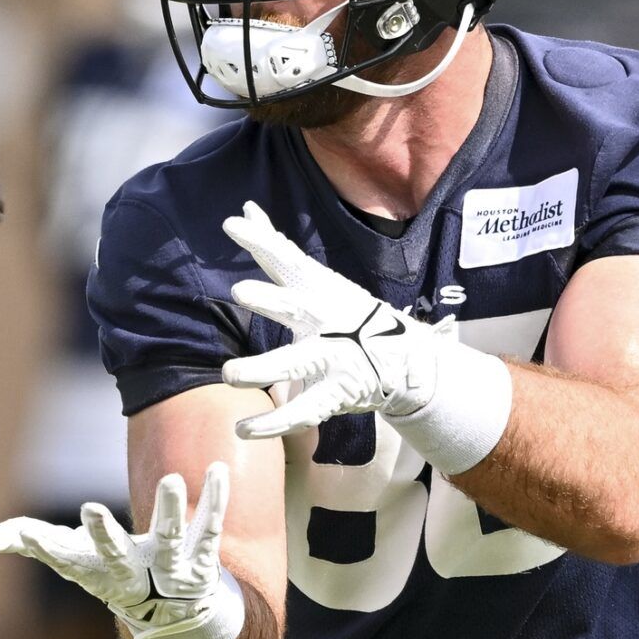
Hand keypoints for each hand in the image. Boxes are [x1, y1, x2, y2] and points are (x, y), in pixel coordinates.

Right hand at [0, 463, 243, 638]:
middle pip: (116, 555)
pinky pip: (210, 528)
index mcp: (97, 570)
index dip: (47, 545)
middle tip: (89, 510)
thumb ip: (30, 543)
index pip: (68, 557)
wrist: (174, 617)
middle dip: (103, 536)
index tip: (26, 531)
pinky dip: (215, 501)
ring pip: (170, 540)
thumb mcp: (72, 561)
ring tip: (172, 480)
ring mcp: (169, 569)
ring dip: (170, 512)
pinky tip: (219, 471)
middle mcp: (132, 572)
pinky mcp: (202, 560)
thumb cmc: (113, 575)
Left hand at [219, 201, 513, 472]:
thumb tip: (246, 210)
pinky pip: (301, 410)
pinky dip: (272, 422)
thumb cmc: (346, 311)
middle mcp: (325, 319)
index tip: (234, 224)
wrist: (407, 361)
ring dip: (264, 369)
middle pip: (295, 307)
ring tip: (231, 375)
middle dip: (271, 300)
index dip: (262, 241)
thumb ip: (275, 248)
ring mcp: (333, 357)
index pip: (287, 260)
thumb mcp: (314, 277)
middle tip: (241, 291)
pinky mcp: (335, 392)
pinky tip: (245, 428)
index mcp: (319, 289)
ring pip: (296, 363)